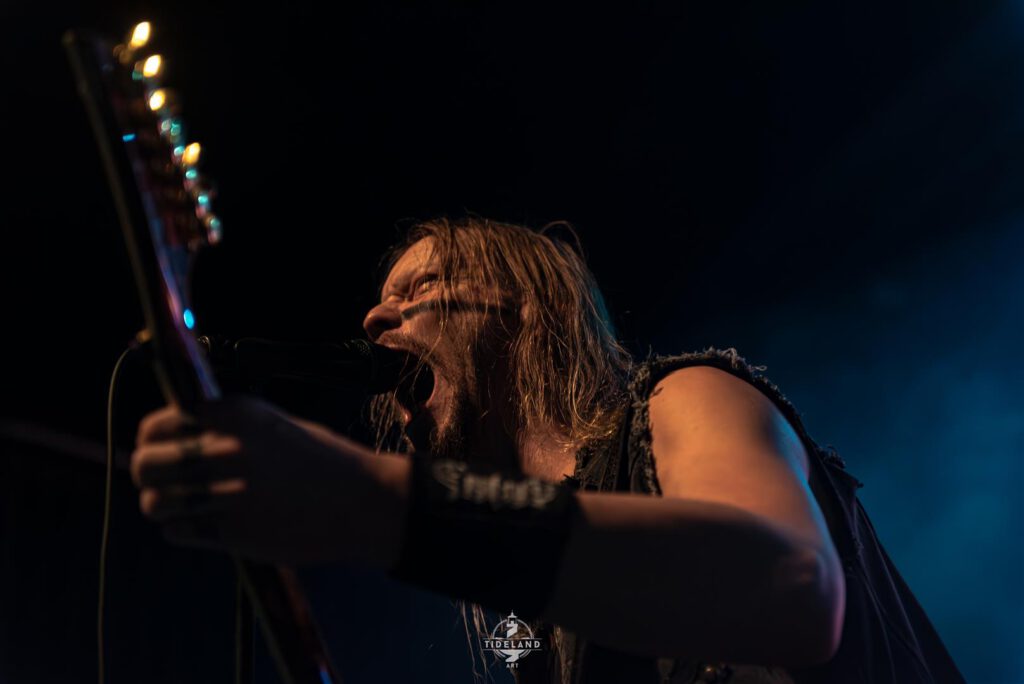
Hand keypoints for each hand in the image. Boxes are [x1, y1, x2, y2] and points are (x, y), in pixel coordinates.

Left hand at [131, 396, 407, 565]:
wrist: (361, 501)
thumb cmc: (320, 460)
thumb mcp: (272, 425)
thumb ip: (224, 427)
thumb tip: (172, 434)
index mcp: (234, 414)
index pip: (156, 425)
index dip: (152, 440)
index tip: (163, 449)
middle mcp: (225, 448)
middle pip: (144, 465)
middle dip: (148, 476)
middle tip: (164, 482)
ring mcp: (227, 491)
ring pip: (154, 503)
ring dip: (163, 506)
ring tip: (184, 506)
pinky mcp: (233, 530)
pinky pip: (177, 531)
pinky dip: (183, 530)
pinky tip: (205, 524)